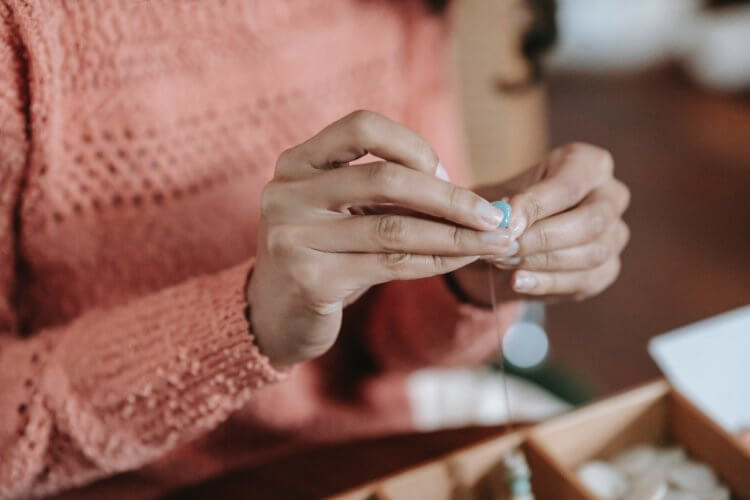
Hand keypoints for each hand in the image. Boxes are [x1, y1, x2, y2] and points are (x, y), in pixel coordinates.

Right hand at [247, 111, 514, 366]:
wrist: (276, 315)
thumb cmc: (323, 254)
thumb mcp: (343, 213)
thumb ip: (388, 196)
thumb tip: (470, 198)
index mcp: (296, 163)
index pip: (361, 127)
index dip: (413, 145)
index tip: (446, 174)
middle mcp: (287, 194)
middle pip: (384, 179)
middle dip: (449, 196)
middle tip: (493, 215)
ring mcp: (294, 237)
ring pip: (393, 227)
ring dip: (455, 234)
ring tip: (495, 240)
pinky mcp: (311, 280)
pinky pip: (390, 264)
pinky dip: (436, 260)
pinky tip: (464, 258)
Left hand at [452, 143, 629, 302]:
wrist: (515, 236)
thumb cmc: (512, 205)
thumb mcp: (501, 195)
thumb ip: (503, 204)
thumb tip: (504, 217)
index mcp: (590, 164)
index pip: (570, 185)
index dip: (537, 205)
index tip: (507, 224)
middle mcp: (612, 196)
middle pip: (590, 222)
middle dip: (543, 239)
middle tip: (506, 248)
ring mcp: (616, 234)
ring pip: (590, 254)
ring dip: (542, 262)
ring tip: (503, 261)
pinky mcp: (608, 269)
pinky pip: (585, 281)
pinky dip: (547, 283)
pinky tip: (518, 281)